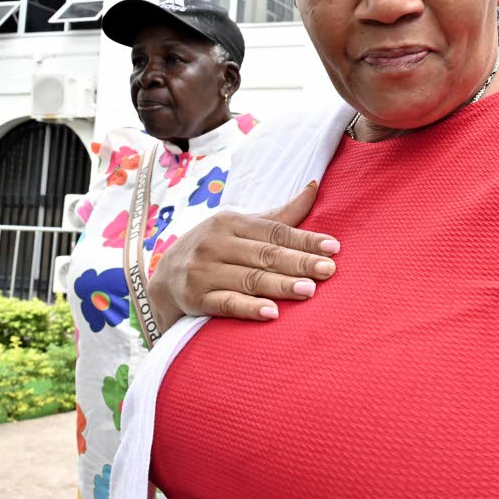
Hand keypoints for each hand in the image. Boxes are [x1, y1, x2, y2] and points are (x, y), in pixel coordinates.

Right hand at [147, 182, 339, 329]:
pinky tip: (272, 313)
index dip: (305, 240)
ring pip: (249, 279)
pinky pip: (226, 303)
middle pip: (265, 255)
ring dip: (280, 285)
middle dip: (299, 262)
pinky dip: (249, 308)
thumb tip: (314, 186)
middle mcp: (215, 242)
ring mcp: (203, 270)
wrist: (163, 279)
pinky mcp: (195, 298)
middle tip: (328, 270)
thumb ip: (280, 216)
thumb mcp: (241, 228)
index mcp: (230, 222)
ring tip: (309, 291)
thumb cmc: (215, 250)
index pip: (275, 231)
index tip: (334, 248)